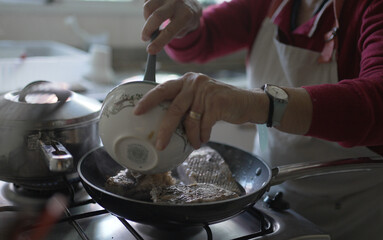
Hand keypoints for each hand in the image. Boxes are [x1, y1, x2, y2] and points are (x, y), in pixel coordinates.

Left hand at [134, 73, 268, 149]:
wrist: (246, 102)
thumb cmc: (218, 104)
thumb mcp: (199, 98)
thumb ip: (184, 104)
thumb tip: (163, 125)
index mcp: (186, 81)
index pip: (163, 88)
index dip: (148, 100)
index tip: (136, 112)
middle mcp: (194, 83)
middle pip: (174, 108)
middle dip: (165, 129)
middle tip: (159, 143)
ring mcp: (205, 91)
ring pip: (190, 121)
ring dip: (192, 137)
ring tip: (194, 143)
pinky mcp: (217, 102)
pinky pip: (204, 126)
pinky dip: (203, 136)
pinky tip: (205, 138)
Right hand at [142, 0, 201, 53]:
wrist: (192, 3)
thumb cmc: (186, 20)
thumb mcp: (183, 30)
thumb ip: (169, 34)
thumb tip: (153, 39)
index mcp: (185, 15)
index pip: (170, 31)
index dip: (159, 42)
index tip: (150, 50)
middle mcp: (177, 2)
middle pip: (156, 16)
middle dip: (147, 30)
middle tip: (145, 38)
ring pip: (148, 7)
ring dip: (146, 19)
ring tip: (152, 23)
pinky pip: (146, 1)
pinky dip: (148, 10)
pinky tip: (154, 12)